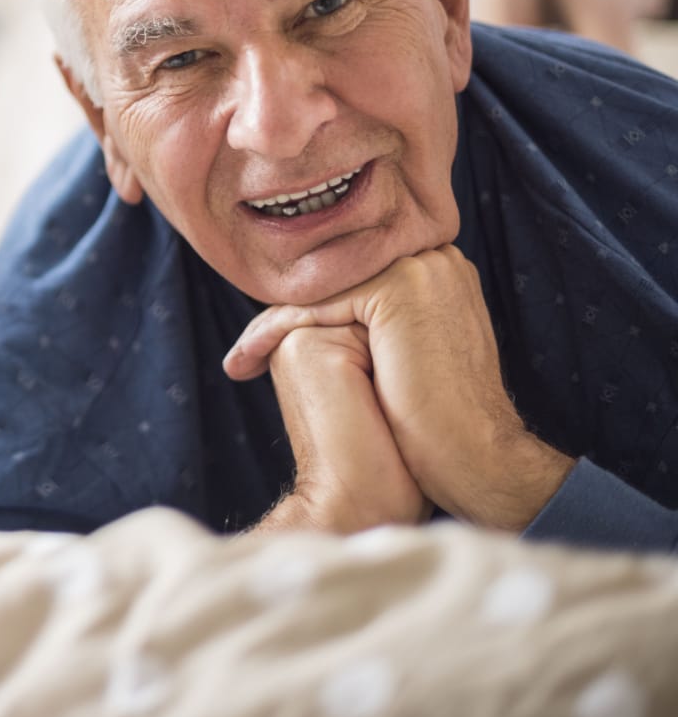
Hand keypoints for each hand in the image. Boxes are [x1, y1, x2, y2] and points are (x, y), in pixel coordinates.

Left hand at [225, 246, 572, 529]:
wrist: (476, 458)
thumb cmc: (437, 420)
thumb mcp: (406, 355)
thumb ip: (380, 321)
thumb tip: (327, 315)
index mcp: (438, 270)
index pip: (352, 277)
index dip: (306, 308)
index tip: (267, 343)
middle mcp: (433, 258)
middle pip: (333, 277)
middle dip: (283, 312)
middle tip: (244, 352)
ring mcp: (419, 269)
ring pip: (320, 289)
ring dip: (270, 325)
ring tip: (240, 361)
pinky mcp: (399, 289)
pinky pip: (316, 304)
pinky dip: (275, 331)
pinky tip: (249, 359)